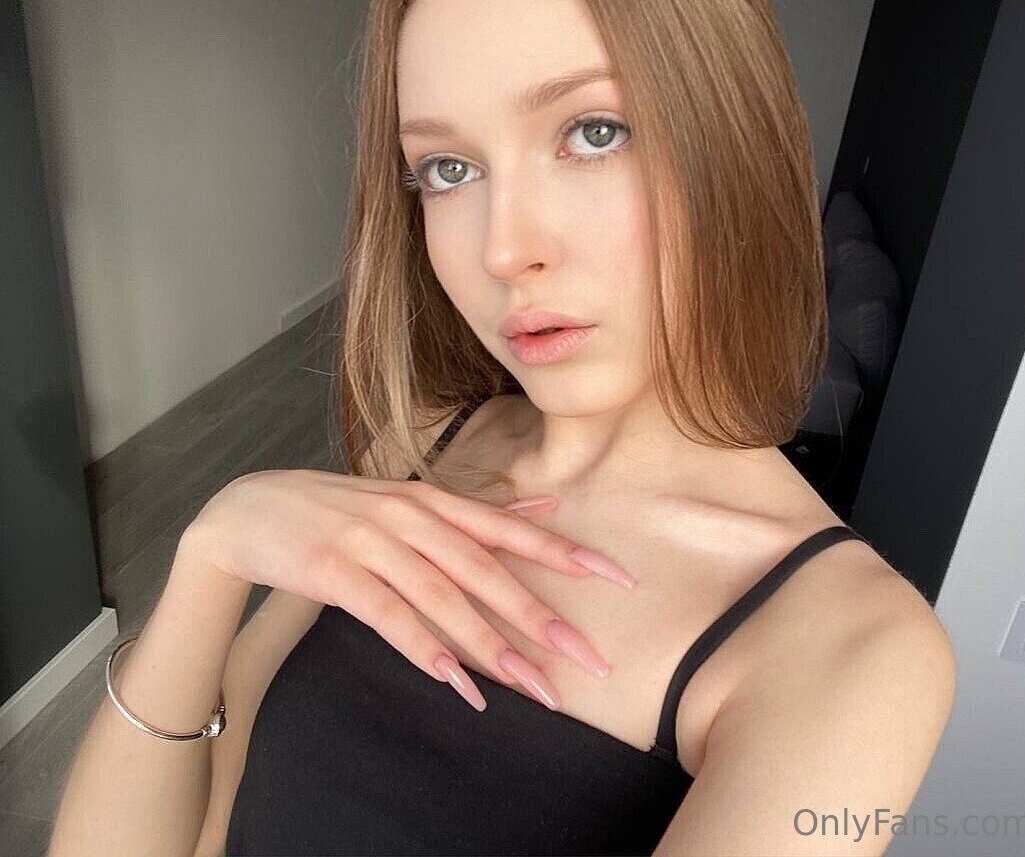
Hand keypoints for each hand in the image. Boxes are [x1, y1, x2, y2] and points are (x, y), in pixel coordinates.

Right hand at [179, 469, 634, 710]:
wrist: (246, 511)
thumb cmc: (338, 510)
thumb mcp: (410, 499)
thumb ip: (480, 511)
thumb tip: (548, 508)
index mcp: (435, 501)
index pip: (511, 530)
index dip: (566, 553)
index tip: (617, 579)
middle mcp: (411, 517)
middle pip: (487, 571)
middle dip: (541, 618)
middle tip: (586, 659)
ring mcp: (372, 542)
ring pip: (445, 599)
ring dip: (491, 647)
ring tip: (534, 687)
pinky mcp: (335, 572)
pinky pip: (389, 617)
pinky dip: (425, 649)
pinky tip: (457, 683)